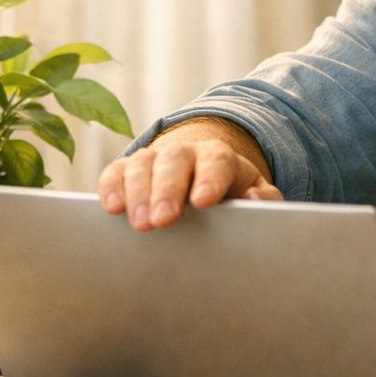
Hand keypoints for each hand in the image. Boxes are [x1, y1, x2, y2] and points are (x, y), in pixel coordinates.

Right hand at [99, 137, 281, 230]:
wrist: (199, 178)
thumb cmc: (229, 194)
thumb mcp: (253, 194)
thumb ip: (264, 198)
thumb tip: (255, 199)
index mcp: (219, 157)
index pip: (217, 161)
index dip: (210, 179)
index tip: (204, 201)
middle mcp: (184, 153)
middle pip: (175, 161)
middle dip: (168, 190)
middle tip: (164, 219)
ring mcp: (153, 158)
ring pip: (143, 164)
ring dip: (139, 193)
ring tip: (140, 223)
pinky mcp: (127, 169)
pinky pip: (115, 172)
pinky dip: (111, 187)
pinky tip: (112, 207)